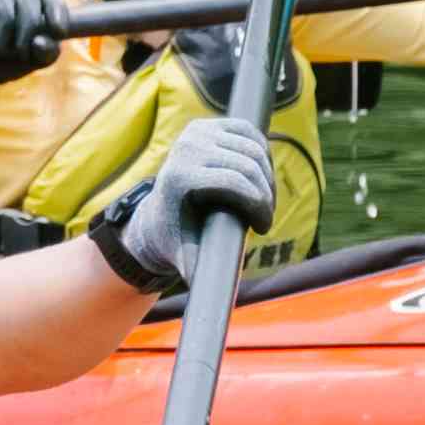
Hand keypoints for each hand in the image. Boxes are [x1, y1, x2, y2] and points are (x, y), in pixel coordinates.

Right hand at [0, 0, 61, 85]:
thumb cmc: (6, 60)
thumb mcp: (29, 63)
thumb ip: (45, 56)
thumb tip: (39, 42)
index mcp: (42, 11)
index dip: (58, 13)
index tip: (58, 31)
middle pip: (30, 10)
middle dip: (24, 37)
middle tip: (17, 53)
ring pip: (3, 9)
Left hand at [99, 115, 280, 293]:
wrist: (158, 215)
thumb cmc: (175, 240)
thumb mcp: (185, 257)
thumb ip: (198, 270)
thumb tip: (210, 299)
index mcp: (180, 176)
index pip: (237, 182)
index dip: (259, 206)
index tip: (263, 227)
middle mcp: (185, 147)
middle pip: (250, 165)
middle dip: (266, 195)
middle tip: (265, 218)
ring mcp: (196, 132)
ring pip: (255, 149)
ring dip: (267, 176)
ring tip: (262, 201)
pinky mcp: (207, 125)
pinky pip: (249, 133)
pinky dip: (261, 153)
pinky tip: (258, 175)